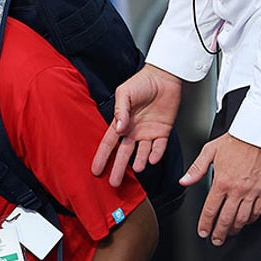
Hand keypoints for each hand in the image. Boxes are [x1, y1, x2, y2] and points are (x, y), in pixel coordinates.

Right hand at [91, 64, 183, 187]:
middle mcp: (133, 131)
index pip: (109, 144)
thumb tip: (119, 128)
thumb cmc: (142, 81)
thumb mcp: (125, 93)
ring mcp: (148, 132)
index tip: (96, 170)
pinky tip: (153, 159)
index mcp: (121, 123)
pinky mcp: (163, 131)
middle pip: (124, 154)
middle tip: (114, 183)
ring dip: (139, 162)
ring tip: (137, 168)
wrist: (164, 76)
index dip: (102, 157)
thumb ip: (120, 111)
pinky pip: (159, 147)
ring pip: (142, 153)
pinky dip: (156, 154)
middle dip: (119, 169)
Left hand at [181, 132, 260, 245]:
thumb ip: (196, 169)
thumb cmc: (236, 141)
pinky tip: (245, 222)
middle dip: (219, 233)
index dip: (206, 224)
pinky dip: (250, 219)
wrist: (259, 134)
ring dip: (234, 229)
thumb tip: (184, 181)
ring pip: (242, 218)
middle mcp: (237, 190)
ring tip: (229, 234)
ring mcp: (252, 191)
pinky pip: (257, 211)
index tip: (203, 232)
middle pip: (226, 219)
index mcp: (221, 182)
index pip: (211, 210)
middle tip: (215, 240)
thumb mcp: (210, 151)